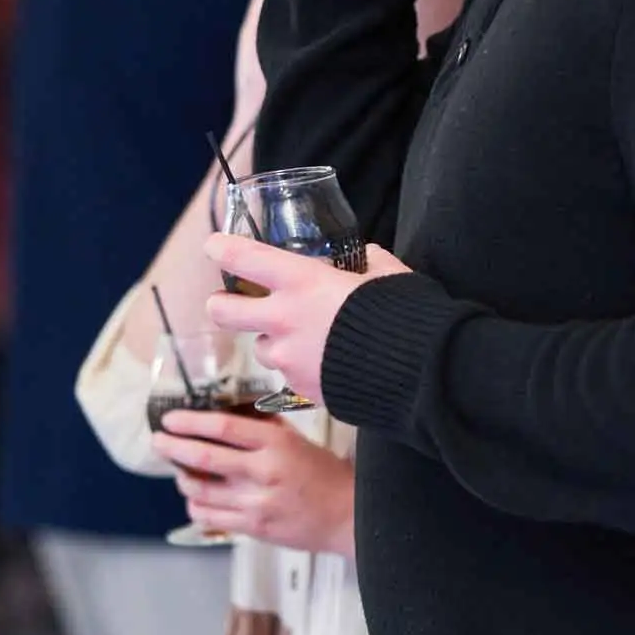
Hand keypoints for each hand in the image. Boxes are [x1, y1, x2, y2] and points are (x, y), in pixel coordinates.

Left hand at [150, 410, 356, 554]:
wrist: (346, 516)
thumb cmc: (322, 474)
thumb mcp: (296, 440)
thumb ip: (263, 427)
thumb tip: (226, 413)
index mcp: (275, 444)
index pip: (223, 427)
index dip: (191, 422)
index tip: (171, 420)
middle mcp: (263, 472)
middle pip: (204, 458)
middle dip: (173, 448)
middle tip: (158, 441)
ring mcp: (256, 503)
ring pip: (200, 491)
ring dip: (182, 479)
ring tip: (180, 471)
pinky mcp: (253, 527)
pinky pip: (210, 516)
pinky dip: (196, 506)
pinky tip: (197, 499)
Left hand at [204, 230, 408, 406]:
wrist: (420, 372)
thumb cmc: (405, 314)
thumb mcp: (386, 274)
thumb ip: (367, 264)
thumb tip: (366, 258)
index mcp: (302, 281)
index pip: (243, 258)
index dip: (221, 248)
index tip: (214, 245)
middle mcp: (285, 319)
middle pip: (222, 311)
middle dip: (220, 304)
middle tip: (228, 301)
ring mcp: (289, 358)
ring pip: (261, 348)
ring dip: (274, 342)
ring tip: (302, 339)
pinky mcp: (301, 389)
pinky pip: (289, 375)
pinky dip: (301, 368)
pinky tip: (327, 363)